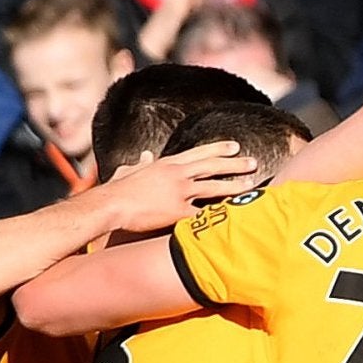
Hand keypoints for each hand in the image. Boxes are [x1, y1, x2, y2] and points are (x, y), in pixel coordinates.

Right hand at [103, 141, 258, 235]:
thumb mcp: (129, 170)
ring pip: (214, 186)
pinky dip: (220, 215)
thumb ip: (140, 163)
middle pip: (211, 166)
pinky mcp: (178, 211)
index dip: (217, 149)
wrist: (110, 204)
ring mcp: (179, 191)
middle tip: (253, 161)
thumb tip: (144, 155)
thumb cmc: (117, 190)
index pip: (198, 152)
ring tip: (251, 184)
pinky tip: (235, 216)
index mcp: (167, 164)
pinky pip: (204, 214)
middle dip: (234, 163)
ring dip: (234, 185)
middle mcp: (176, 174)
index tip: (234, 146)